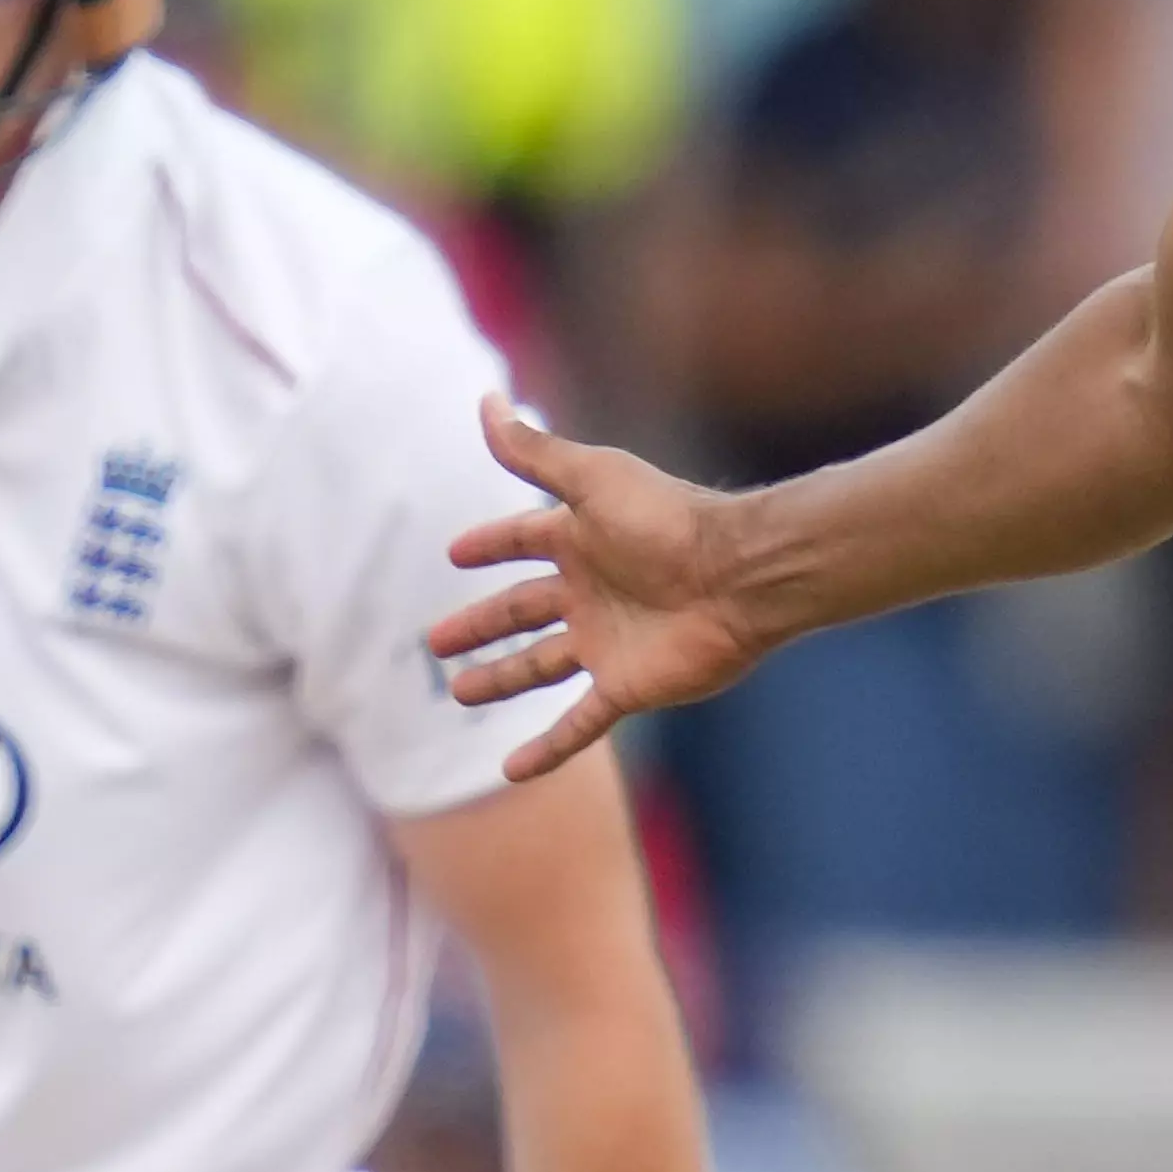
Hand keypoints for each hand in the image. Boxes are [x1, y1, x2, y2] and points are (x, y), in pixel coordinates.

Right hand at [428, 399, 771, 784]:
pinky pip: (578, 725)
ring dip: (499, 680)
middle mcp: (590, 592)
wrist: (739, 575)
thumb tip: (483, 401)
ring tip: (457, 692)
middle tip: (432, 643)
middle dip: (478, 625)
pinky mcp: (626, 687)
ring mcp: (606, 643)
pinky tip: (510, 770)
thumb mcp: (591, 478)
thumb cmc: (669, 520)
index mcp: (580, 539)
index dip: (489, 545)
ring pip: (537, 667)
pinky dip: (546, 749)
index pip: (522, 540)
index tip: (455, 555)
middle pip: (519, 612)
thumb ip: (533, 450)